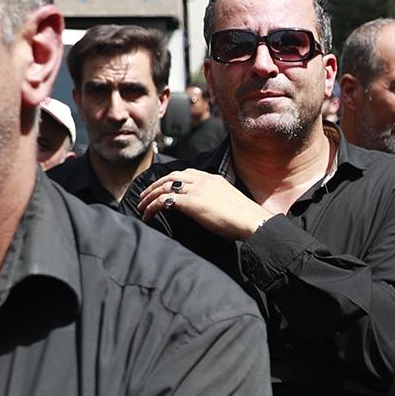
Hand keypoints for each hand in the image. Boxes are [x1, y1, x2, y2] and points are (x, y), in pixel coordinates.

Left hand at [136, 169, 266, 240]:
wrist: (252, 222)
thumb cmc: (245, 218)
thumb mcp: (228, 201)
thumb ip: (214, 199)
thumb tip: (205, 208)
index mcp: (212, 178)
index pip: (185, 173)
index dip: (169, 180)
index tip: (161, 188)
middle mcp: (203, 181)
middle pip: (171, 177)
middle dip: (154, 186)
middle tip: (144, 196)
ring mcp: (197, 190)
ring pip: (164, 187)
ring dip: (150, 196)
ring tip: (142, 206)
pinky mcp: (192, 203)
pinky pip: (164, 201)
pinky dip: (152, 207)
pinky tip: (148, 215)